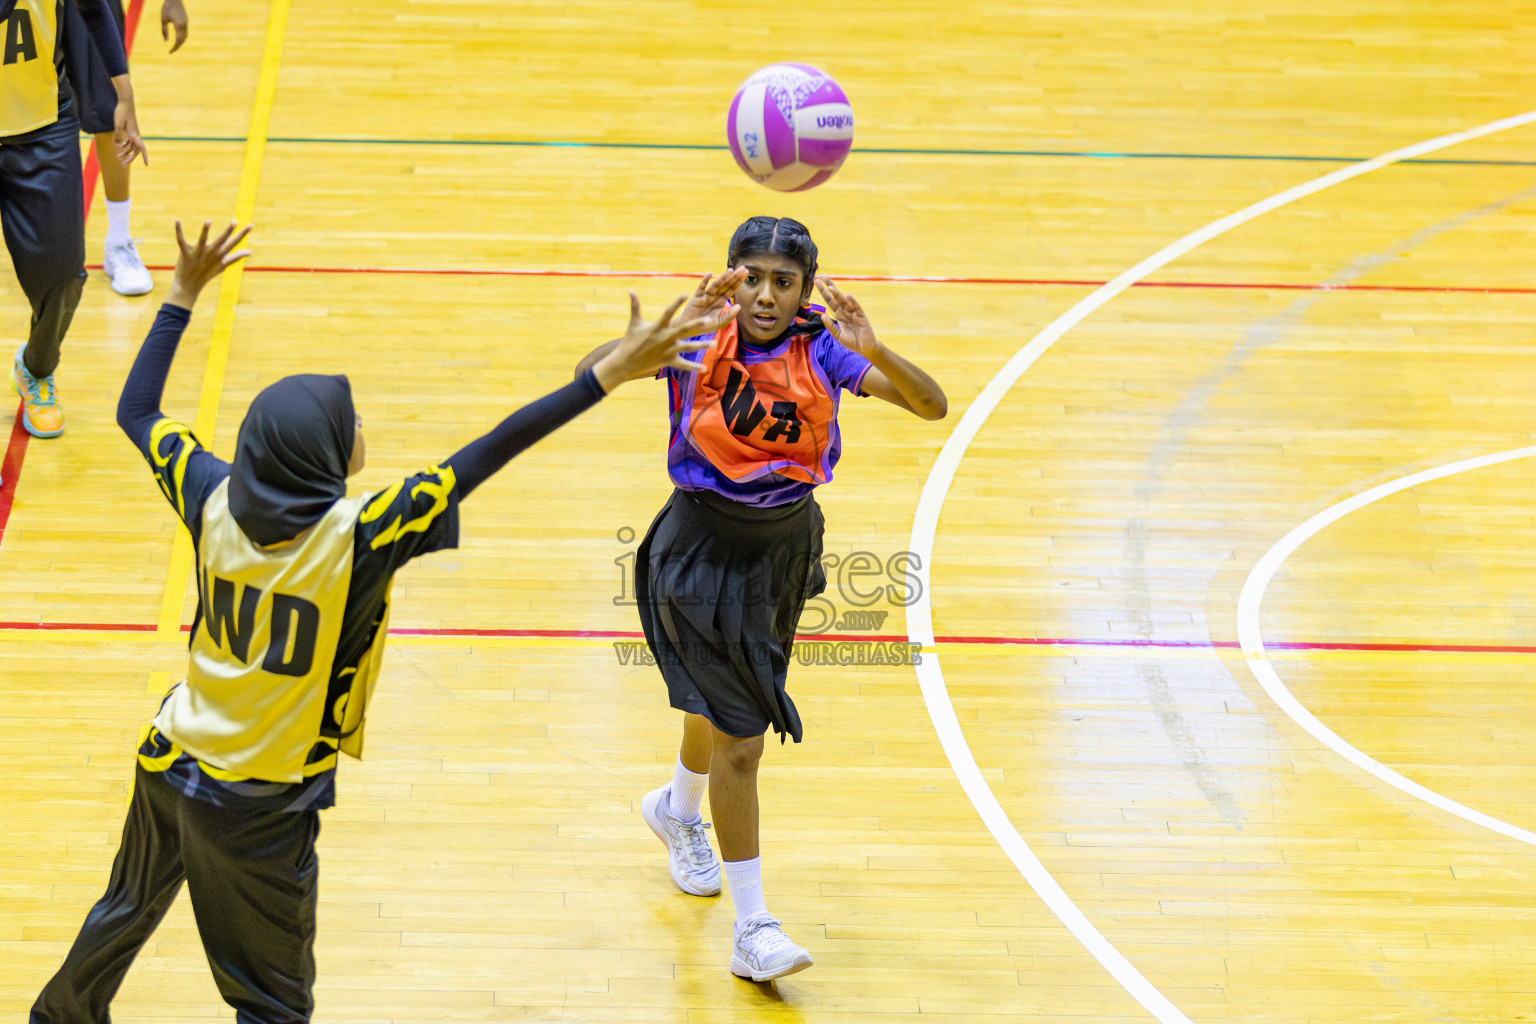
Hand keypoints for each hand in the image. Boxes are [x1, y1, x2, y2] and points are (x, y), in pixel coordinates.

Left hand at [113, 95, 146, 166]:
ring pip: (131, 147)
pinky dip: (125, 145)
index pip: (141, 148)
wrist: (125, 103)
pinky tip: (119, 147)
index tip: (147, 165)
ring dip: (125, 152)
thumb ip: (118, 136)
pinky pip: (129, 141)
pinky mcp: (130, 131)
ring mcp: (133, 133)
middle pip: (134, 151)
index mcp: (134, 134)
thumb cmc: (122, 113)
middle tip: (122, 166)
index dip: (144, 157)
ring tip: (118, 157)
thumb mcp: (117, 125)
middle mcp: (135, 135)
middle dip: (129, 159)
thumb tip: (117, 146)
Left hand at [161, 0, 187, 51]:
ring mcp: (186, 23)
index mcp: (178, 25)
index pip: (178, 40)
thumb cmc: (166, 7)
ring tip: (174, 46)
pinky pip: (185, 32)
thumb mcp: (163, 19)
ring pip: (185, 36)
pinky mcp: (186, 21)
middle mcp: (184, 25)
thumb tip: (166, 41)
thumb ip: (164, 30)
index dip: (175, 47)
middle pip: (183, 40)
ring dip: (180, 42)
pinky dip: (181, 36)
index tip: (170, 52)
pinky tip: (176, 38)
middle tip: (171, 51)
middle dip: (177, 46)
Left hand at [166, 220, 252, 310]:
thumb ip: (236, 257)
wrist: (189, 285)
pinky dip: (178, 230)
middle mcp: (211, 253)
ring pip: (202, 240)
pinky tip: (177, 220)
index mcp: (220, 255)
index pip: (234, 243)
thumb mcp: (223, 265)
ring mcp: (198, 253)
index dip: (243, 234)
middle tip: (234, 222)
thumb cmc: (206, 273)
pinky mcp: (186, 253)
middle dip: (228, 231)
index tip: (251, 225)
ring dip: (205, 231)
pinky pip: (181, 240)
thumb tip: (250, 252)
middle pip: (221, 240)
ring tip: (208, 221)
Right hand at [592, 292, 733, 392]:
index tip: (685, 294)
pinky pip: (683, 364)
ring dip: (701, 345)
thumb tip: (630, 289)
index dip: (676, 303)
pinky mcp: (668, 361)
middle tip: (708, 320)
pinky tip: (704, 368)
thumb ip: (635, 305)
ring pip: (687, 347)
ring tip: (715, 343)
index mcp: (657, 327)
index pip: (668, 312)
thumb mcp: (634, 322)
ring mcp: (667, 350)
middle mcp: (664, 338)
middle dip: (696, 325)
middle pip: (683, 330)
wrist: (625, 362)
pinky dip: (693, 367)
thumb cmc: (630, 340)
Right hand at [679, 266, 746, 330]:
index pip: (731, 289)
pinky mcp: (696, 298)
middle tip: (743, 267)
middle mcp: (714, 296)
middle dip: (734, 276)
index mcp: (720, 302)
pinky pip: (701, 288)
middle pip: (726, 285)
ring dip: (723, 278)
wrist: (689, 329)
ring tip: (730, 270)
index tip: (746, 273)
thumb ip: (729, 315)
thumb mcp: (719, 323)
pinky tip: (710, 274)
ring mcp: (705, 296)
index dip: (738, 282)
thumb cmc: (704, 326)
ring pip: (715, 285)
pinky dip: (705, 281)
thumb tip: (739, 306)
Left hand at [815, 277, 878, 355]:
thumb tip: (823, 316)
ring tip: (830, 287)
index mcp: (839, 315)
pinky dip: (853, 302)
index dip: (824, 292)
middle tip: (821, 277)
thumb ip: (830, 326)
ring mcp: (854, 313)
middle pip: (836, 297)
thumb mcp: (838, 335)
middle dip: (829, 287)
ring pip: (844, 301)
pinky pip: (857, 307)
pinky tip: (848, 296)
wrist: (865, 348)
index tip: (817, 283)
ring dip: (838, 294)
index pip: (830, 301)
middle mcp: (845, 311)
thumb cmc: (852, 342)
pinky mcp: (862, 316)